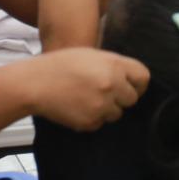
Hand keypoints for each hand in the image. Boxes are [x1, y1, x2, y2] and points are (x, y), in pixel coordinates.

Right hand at [19, 48, 149, 129]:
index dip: (137, 83)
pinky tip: (77, 107)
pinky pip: (100, 123)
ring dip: (106, 109)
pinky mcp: (90, 121)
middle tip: (104, 93)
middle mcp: (112, 85)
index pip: (143, 77)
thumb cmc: (60, 65)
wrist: (35, 84)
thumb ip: (113, 66)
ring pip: (116, 114)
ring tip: (86, 98)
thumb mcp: (91, 55)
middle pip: (132, 99)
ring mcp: (102, 105)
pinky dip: (92, 118)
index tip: (130, 86)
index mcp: (114, 65)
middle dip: (121, 98)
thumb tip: (129, 79)